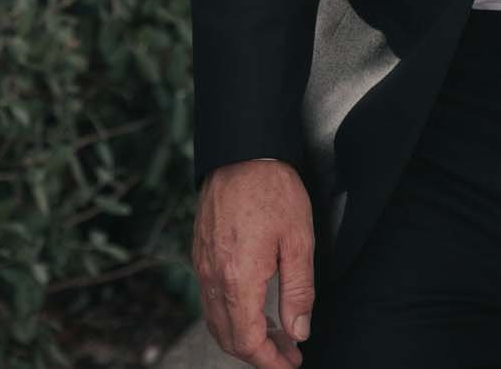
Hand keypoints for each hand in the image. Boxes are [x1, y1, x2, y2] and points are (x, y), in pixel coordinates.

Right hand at [193, 158, 315, 368]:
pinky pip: (210, 300)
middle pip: (228, 338)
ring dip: (244, 336)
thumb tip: (299, 330)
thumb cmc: (272, 190)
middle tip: (288, 353)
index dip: (269, 361)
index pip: (247, 341)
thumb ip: (299, 291)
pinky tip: (254, 309)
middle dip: (258, 353)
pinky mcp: (200, 255)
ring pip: (216, 321)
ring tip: (276, 334)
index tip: (291, 363)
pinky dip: (231, 316)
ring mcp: (202, 267)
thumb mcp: (299, 240)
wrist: (241, 153)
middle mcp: (213, 278)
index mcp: (238, 279)